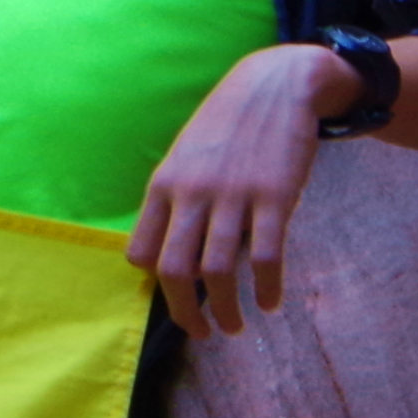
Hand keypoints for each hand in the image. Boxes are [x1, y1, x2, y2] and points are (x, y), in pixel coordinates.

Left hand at [127, 43, 342, 334]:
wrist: (275, 84)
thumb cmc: (228, 125)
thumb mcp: (186, 153)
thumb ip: (175, 198)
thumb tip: (164, 250)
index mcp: (164, 183)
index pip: (142, 251)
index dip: (155, 283)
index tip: (175, 298)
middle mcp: (192, 192)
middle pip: (175, 270)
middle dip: (185, 312)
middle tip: (201, 333)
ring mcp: (233, 195)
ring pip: (218, 271)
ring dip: (226, 310)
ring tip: (235, 327)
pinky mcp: (274, 196)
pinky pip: (266, 256)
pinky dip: (267, 288)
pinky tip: (270, 303)